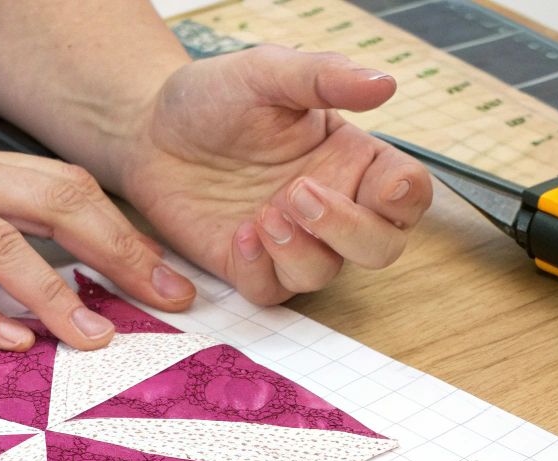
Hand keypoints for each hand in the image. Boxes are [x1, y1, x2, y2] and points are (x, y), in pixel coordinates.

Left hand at [116, 45, 433, 304]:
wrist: (149, 129)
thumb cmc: (214, 97)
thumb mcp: (266, 72)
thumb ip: (323, 76)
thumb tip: (384, 83)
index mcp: (350, 158)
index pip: (407, 191)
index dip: (407, 197)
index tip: (385, 186)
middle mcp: (330, 205)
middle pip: (380, 247)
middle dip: (350, 231)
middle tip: (299, 194)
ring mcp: (291, 240)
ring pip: (325, 274)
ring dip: (300, 251)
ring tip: (263, 213)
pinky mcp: (248, 265)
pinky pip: (273, 291)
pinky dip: (262, 271)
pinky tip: (240, 235)